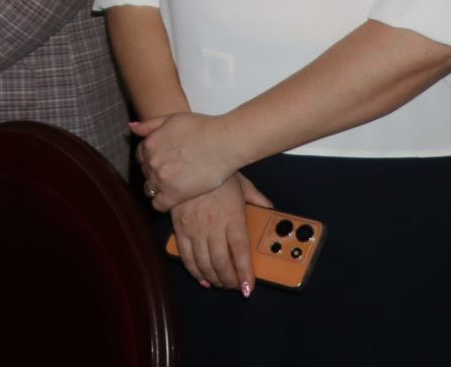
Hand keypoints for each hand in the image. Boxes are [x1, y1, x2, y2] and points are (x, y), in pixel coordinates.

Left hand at [132, 112, 244, 210]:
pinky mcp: (174, 194)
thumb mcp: (172, 119)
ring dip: (158, 188)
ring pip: (150, 188)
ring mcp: (161, 179)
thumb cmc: (202, 128)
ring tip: (174, 186)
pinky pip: (159, 205)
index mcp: (149, 144)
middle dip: (156, 172)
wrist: (224, 142)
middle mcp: (152, 162)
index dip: (152, 159)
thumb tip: (131, 127)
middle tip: (173, 173)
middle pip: (146, 172)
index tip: (165, 161)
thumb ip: (150, 125)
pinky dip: (162, 203)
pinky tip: (173, 199)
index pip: (141, 156)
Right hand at [168, 173, 271, 294]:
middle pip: (222, 263)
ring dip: (213, 278)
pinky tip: (202, 278)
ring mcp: (194, 228)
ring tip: (221, 283)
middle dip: (229, 280)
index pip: (240, 252)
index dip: (244, 273)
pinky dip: (194, 270)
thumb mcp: (244, 184)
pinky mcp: (179, 227)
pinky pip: (186, 255)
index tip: (248, 288)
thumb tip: (270, 210)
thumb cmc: (218, 173)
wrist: (187, 162)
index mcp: (232, 218)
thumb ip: (258, 201)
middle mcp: (213, 226)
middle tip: (234, 286)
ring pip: (204, 263)